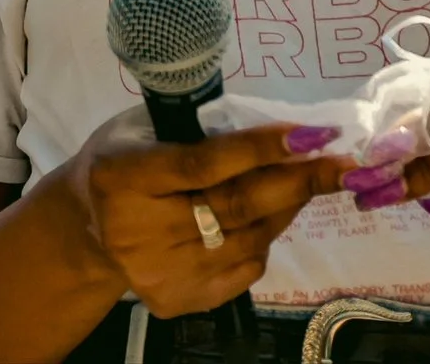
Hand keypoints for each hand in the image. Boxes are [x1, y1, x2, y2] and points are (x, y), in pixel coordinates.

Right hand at [71, 114, 347, 318]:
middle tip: (342, 162)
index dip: (259, 150)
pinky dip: (265, 239)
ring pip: (248, 240)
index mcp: (123, 176)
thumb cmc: (121, 160)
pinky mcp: (177, 300)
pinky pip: (244, 270)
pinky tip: (268, 216)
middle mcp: (138, 230)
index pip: (202, 164)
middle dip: (297, 181)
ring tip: (309, 181)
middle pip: (234, 207)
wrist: (87, 228)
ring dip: (288, 208)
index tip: (311, 135)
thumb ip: (195, 130)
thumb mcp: (142, 129)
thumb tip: (274, 130)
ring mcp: (159, 272)